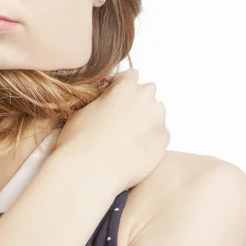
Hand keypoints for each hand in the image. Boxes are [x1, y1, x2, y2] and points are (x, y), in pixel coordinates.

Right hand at [53, 68, 169, 191]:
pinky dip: (149, 140)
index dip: (121, 87)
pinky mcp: (163, 141)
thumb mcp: (85, 107)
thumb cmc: (81, 138)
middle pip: (146, 93)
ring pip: (154, 114)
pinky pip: (158, 135)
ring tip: (125, 138)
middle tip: (119, 120)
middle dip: (135, 103)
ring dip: (144, 120)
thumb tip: (109, 99)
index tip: (114, 98)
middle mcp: (146, 98)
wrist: (90, 169)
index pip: (131, 76)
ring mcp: (157, 119)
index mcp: (125, 85)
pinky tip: (131, 150)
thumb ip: (105, 98)